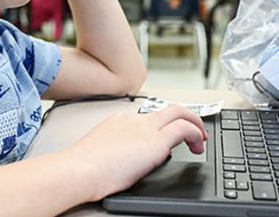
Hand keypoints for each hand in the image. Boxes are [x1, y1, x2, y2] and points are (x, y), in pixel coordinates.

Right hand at [66, 104, 206, 200]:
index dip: (162, 126)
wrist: (78, 170)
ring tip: (200, 139)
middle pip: (168, 108)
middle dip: (186, 117)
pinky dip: (195, 133)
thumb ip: (117, 149)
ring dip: (194, 124)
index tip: (167, 138)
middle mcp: (134, 120)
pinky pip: (184, 128)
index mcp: (119, 122)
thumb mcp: (101, 152)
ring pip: (179, 112)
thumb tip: (128, 160)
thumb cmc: (83, 169)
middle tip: (194, 131)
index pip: (148, 117)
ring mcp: (145, 128)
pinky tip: (197, 146)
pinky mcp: (155, 141)